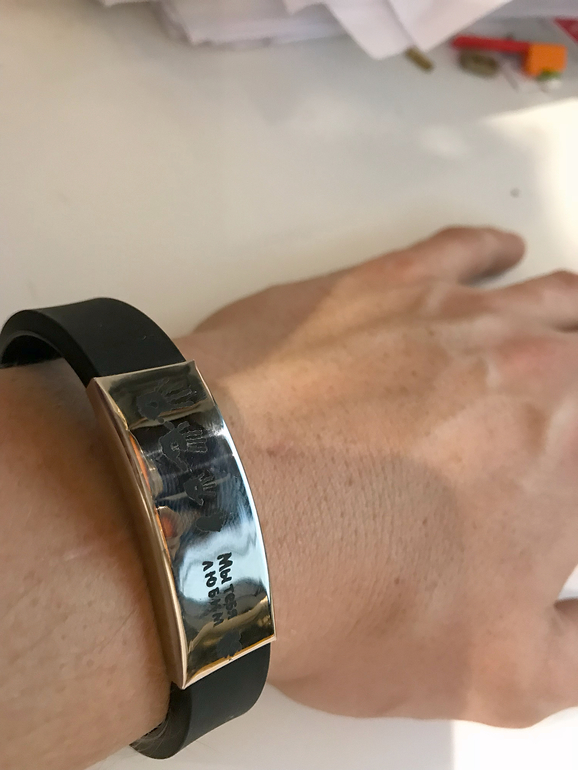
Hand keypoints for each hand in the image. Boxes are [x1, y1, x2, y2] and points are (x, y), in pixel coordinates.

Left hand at [180, 227, 577, 727]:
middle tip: (555, 419)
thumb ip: (575, 650)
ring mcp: (456, 316)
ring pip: (546, 296)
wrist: (228, 516)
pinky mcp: (381, 286)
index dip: (573, 468)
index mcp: (568, 452)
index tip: (557, 484)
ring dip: (565, 313)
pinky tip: (501, 256)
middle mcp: (534, 367)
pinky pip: (459, 249)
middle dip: (574, 386)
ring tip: (566, 323)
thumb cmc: (359, 595)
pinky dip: (490, 250)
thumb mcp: (500, 675)